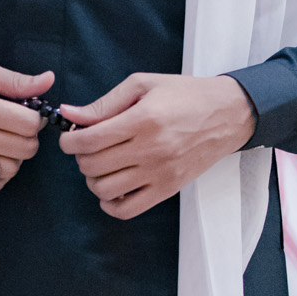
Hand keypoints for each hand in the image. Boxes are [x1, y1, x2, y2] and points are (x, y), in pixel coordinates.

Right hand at [0, 51, 53, 189]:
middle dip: (28, 136)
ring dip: (15, 156)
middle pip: (23, 149)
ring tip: (3, 140)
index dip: (35, 117)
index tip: (27, 111)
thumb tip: (47, 82)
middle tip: (17, 125)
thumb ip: (12, 80)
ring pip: (9, 170)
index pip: (27, 124)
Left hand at [58, 73, 255, 219]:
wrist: (228, 114)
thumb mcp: (143, 85)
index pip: (90, 140)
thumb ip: (104, 104)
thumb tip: (68, 114)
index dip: (70, 141)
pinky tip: (112, 187)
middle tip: (87, 147)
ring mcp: (161, 173)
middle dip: (80, 157)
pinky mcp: (169, 189)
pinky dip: (110, 203)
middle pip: (94, 165)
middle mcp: (152, 150)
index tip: (70, 137)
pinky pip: (128, 210)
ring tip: (101, 165)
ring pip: (106, 190)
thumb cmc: (184, 95)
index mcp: (144, 120)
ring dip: (93, 179)